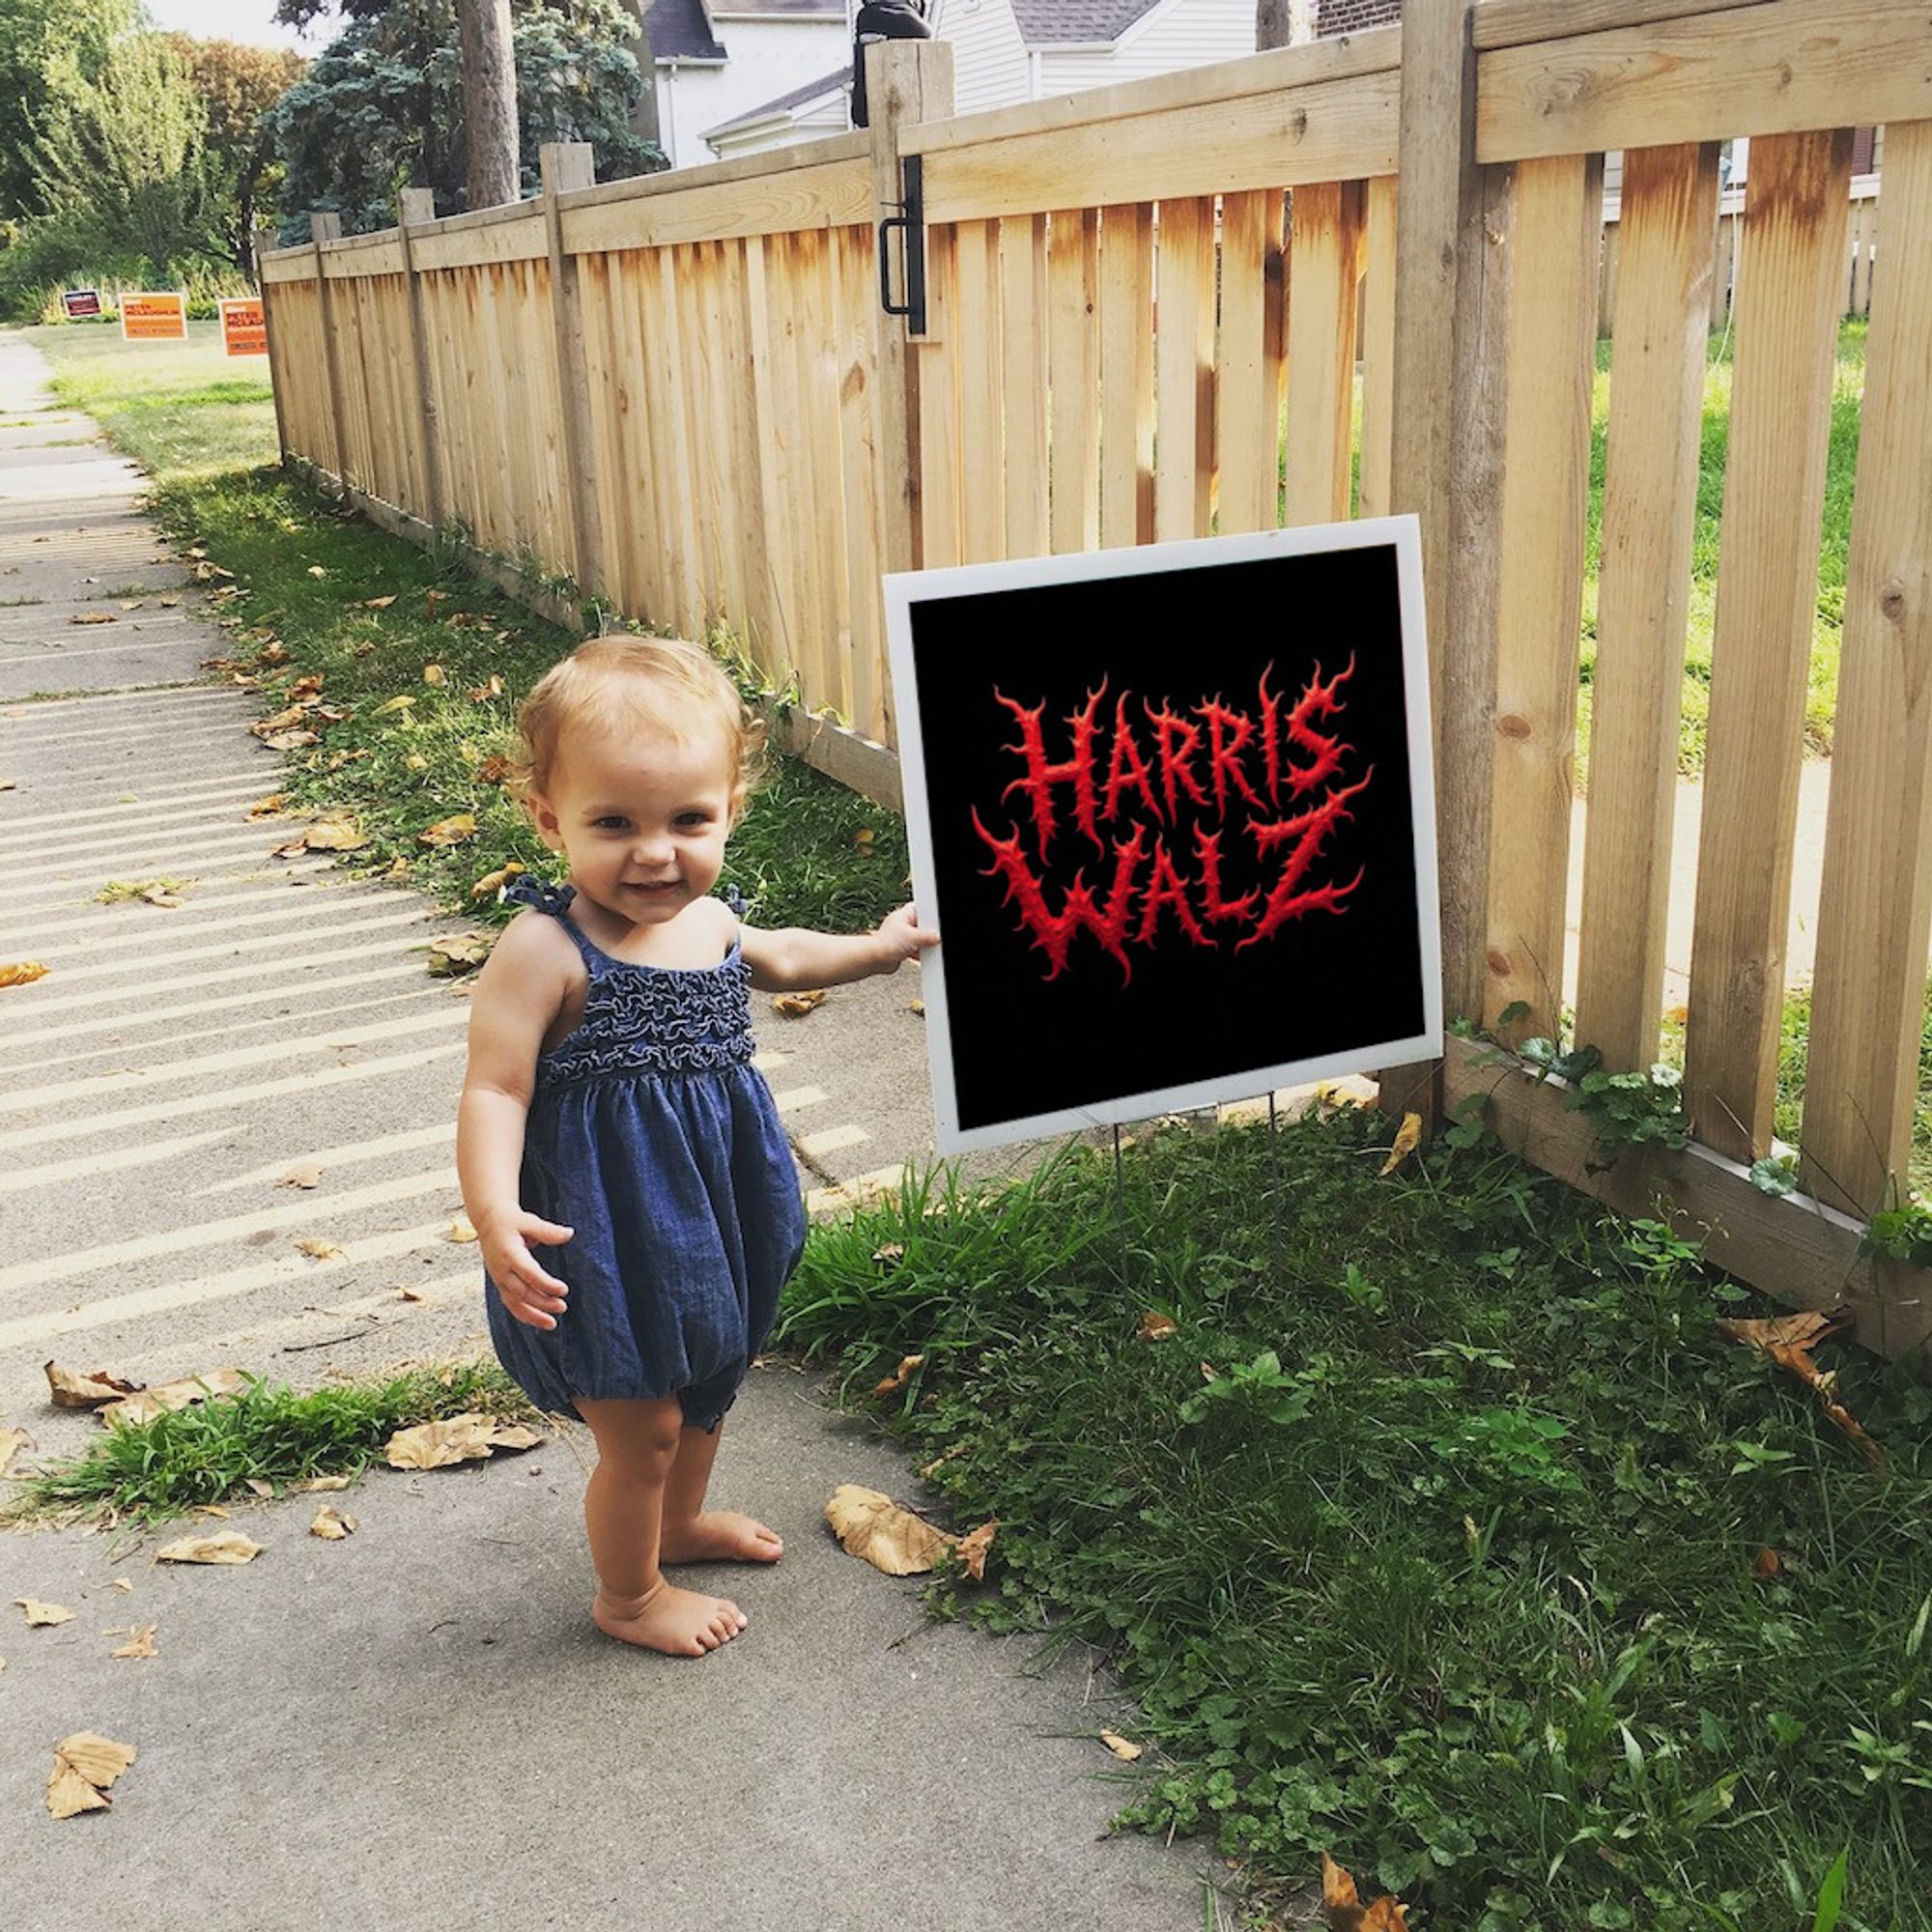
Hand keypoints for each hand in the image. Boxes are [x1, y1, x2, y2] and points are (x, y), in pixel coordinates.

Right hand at [479, 1209, 574, 1329]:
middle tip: (562, 1307)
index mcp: (509, 1253)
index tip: (563, 1290)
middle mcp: (501, 1269)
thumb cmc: (511, 1220)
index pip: (529, 1273)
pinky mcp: (500, 1283)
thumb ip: (548, 1231)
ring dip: (532, 1315)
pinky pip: (510, 1303)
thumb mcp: (529, 1221)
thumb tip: (569, 1233)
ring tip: (552, 1324)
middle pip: (522, 1292)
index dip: (546, 1284)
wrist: (488, 1221)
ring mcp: (499, 1278)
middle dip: (542, 1303)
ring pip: (513, 1303)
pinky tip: (539, 1320)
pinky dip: (523, 1314)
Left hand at [874, 903, 939, 967]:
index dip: (928, 913)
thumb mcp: (914, 937)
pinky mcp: (901, 949)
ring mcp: (901, 937)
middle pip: (920, 925)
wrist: (875, 959)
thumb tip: (936, 937)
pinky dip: (918, 952)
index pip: (919, 908)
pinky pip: (914, 949)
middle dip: (927, 932)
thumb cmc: (887, 943)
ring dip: (922, 944)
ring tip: (925, 947)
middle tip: (933, 936)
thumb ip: (928, 936)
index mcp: (903, 915)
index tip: (935, 920)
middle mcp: (901, 924)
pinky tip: (921, 956)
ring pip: (917, 938)